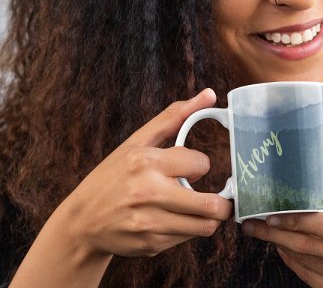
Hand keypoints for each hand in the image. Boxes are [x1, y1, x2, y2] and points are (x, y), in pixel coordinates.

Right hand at [56, 89, 232, 258]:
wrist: (82, 221)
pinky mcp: (151, 245)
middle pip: (212, 205)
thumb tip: (211, 94)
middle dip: (223, 201)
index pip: (201, 163)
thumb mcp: (139, 141)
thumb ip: (176, 116)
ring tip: (200, 207)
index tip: (191, 166)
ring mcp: (149, 223)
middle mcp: (148, 193)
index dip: (200, 164)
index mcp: (146, 162)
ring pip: (205, 226)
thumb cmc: (115, 174)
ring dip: (209, 217)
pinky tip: (176, 218)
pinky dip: (189, 228)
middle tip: (220, 196)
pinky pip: (188, 238)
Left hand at [242, 141, 322, 286]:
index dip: (298, 220)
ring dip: (280, 246)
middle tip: (252, 222)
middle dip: (276, 233)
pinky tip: (282, 247)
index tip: (273, 213)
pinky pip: (311, 279)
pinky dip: (293, 262)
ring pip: (306, 264)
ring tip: (259, 231)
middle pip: (310, 247)